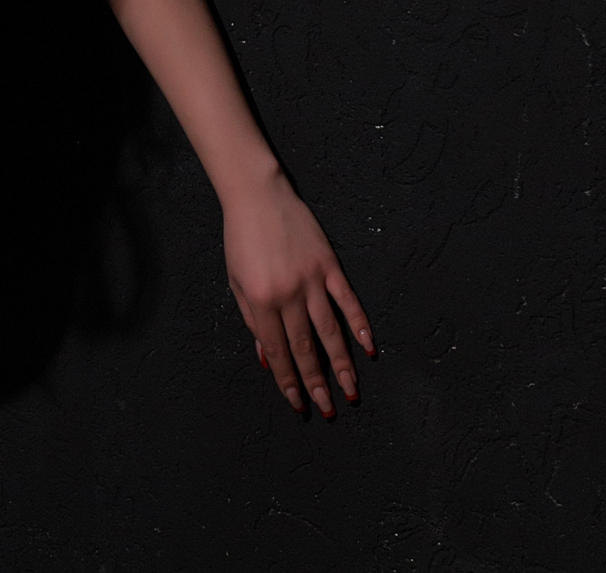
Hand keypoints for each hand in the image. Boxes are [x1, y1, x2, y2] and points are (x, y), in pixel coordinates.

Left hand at [222, 174, 373, 418]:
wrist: (257, 196)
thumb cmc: (240, 240)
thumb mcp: (236, 282)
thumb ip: (253, 321)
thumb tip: (267, 359)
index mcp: (260, 301)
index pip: (277, 351)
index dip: (288, 380)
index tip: (298, 403)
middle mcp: (288, 294)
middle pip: (305, 347)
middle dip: (316, 382)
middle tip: (329, 409)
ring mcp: (312, 279)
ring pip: (330, 331)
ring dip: (342, 364)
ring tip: (352, 390)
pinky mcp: (329, 265)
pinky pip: (348, 300)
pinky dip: (360, 325)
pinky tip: (369, 347)